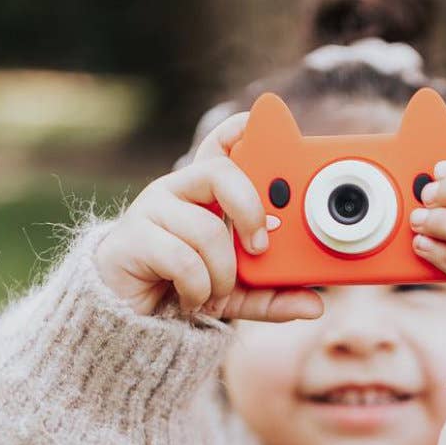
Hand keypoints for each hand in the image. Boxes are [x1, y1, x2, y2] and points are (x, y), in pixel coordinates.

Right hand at [94, 112, 322, 321]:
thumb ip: (274, 295)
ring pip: (208, 230)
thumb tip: (315, 306)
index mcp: (206, 194)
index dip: (241, 130)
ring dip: (223, 273)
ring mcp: (152, 210)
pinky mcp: (131, 239)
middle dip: (251, 209)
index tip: (259, 122)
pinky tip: (191, 299)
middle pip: (220, 173)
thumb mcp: (239, 293)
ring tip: (215, 293)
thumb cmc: (185, 290)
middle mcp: (179, 191)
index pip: (222, 145)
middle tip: (261, 247)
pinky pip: (184, 260)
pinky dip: (198, 288)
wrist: (130, 322)